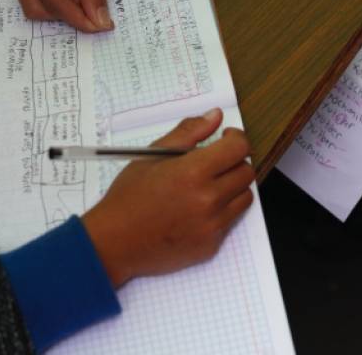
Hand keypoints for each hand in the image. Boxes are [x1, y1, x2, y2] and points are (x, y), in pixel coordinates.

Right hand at [81, 109, 255, 287]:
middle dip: (235, 162)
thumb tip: (215, 116)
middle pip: (246, 172)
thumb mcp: (152, 155)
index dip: (236, 138)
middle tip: (215, 162)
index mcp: (193, 172)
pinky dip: (220, 212)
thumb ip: (188, 133)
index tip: (226, 138)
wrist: (115, 242)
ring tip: (208, 186)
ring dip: (232, 187)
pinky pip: (230, 221)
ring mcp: (212, 225)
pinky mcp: (211, 245)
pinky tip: (196, 210)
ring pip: (245, 197)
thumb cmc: (129, 197)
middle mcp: (208, 199)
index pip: (239, 148)